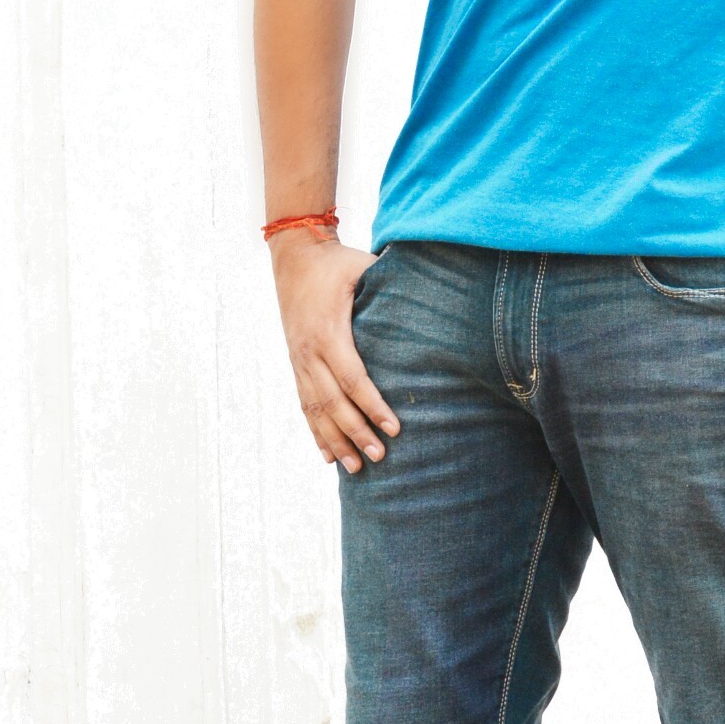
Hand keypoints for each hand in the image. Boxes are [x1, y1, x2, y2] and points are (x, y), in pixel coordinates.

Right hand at [270, 234, 401, 472]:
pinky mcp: (295, 364)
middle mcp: (309, 351)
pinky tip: (327, 456)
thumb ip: (390, 285)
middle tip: (380, 457)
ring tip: (355, 468)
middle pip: (334, 402)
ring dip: (335, 441)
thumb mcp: (363, 267)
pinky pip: (304, 404)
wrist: (294, 255)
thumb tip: (430, 296)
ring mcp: (299, 360)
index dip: (372, 405)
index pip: (353, 377)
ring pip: (316, 410)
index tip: (393, 428)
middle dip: (356, 432)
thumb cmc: (337, 262)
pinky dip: (316, 432)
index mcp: (329, 331)